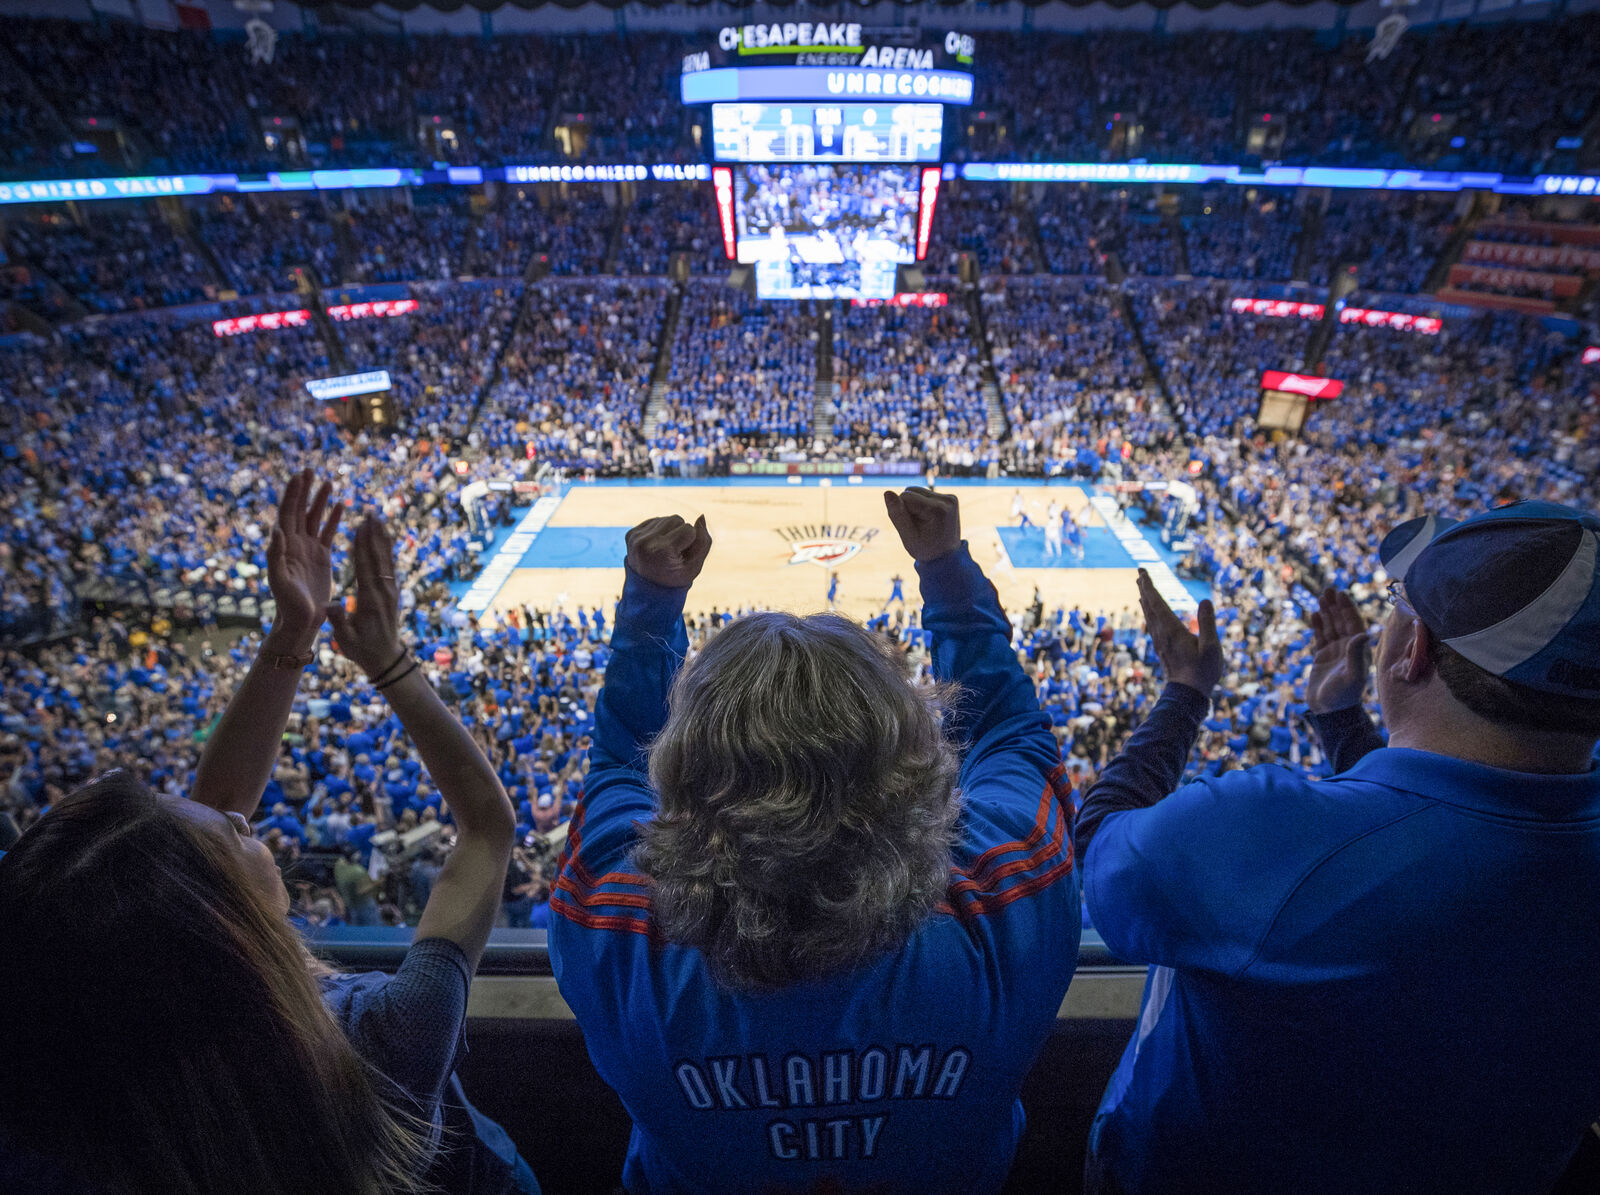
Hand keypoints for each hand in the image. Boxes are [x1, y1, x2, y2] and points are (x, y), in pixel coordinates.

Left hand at [265, 469, 341, 651]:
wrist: (301, 621)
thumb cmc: (288, 604)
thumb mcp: (279, 580)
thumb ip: (275, 555)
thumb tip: (276, 530)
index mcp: (284, 546)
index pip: (288, 514)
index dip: (293, 494)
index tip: (299, 476)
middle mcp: (295, 544)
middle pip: (300, 510)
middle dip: (304, 490)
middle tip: (309, 470)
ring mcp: (308, 549)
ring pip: (314, 519)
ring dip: (319, 500)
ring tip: (327, 482)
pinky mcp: (322, 557)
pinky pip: (327, 533)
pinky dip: (332, 519)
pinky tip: (339, 505)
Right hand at [326, 515, 403, 679]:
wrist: (387, 659)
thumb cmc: (362, 650)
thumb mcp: (345, 639)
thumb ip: (339, 621)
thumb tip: (331, 605)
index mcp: (370, 600)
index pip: (365, 568)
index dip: (362, 547)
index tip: (359, 527)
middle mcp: (384, 592)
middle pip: (378, 558)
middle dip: (374, 535)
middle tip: (370, 513)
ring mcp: (391, 591)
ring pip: (386, 559)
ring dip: (382, 538)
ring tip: (378, 518)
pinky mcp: (393, 592)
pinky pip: (389, 566)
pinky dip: (386, 549)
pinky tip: (383, 537)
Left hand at [625, 515, 711, 588]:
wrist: (647, 590)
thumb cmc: (675, 578)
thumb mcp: (695, 567)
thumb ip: (704, 542)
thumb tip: (701, 516)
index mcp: (662, 551)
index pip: (689, 529)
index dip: (690, 542)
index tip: (681, 557)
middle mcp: (646, 543)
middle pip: (677, 519)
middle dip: (680, 534)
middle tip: (673, 553)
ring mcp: (636, 538)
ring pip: (666, 518)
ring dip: (670, 532)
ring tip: (665, 550)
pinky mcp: (631, 534)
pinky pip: (655, 521)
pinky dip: (660, 532)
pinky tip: (657, 547)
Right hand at [884, 487, 959, 561]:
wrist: (947, 557)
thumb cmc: (925, 549)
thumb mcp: (908, 537)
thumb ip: (897, 515)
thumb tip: (887, 493)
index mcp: (938, 510)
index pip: (905, 497)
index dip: (902, 512)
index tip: (913, 527)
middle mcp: (947, 500)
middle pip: (910, 491)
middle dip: (908, 507)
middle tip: (918, 526)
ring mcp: (951, 498)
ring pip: (916, 491)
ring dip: (914, 506)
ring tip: (924, 523)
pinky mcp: (950, 498)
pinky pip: (924, 494)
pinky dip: (922, 505)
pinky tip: (929, 519)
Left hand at [1137, 570, 1222, 695]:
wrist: (1187, 695)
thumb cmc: (1202, 672)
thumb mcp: (1211, 647)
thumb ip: (1207, 623)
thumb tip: (1205, 600)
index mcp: (1171, 630)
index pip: (1157, 602)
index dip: (1149, 586)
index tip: (1142, 571)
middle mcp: (1161, 634)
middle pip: (1149, 606)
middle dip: (1144, 588)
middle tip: (1139, 572)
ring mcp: (1160, 642)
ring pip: (1149, 616)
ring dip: (1145, 599)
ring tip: (1141, 588)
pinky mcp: (1162, 648)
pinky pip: (1152, 625)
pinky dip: (1149, 613)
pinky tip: (1150, 613)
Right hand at [1306, 587, 1370, 713]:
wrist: (1329, 710)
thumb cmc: (1343, 695)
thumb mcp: (1352, 676)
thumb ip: (1357, 655)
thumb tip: (1362, 634)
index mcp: (1358, 650)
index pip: (1353, 623)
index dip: (1347, 608)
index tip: (1340, 594)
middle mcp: (1348, 647)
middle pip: (1342, 621)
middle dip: (1336, 605)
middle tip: (1328, 589)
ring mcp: (1335, 651)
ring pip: (1331, 626)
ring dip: (1327, 612)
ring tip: (1320, 597)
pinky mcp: (1323, 656)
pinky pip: (1321, 636)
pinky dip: (1318, 625)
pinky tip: (1314, 614)